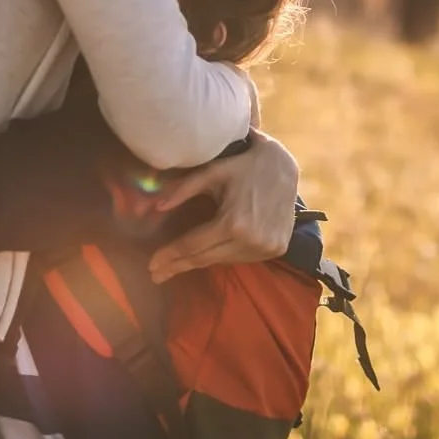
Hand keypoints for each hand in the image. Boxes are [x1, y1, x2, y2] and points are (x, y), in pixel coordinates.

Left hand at [144, 130, 299, 282]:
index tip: (151, 264)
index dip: (170, 254)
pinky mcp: (276, 250)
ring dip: (199, 262)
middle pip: (205, 258)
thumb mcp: (214, 170)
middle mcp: (251, 240)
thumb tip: (156, 206)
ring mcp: (266, 248)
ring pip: (223, 261)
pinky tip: (208, 255)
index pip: (194, 244)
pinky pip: (240, 258)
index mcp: (233, 222)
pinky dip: (223, 256)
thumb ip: (184, 188)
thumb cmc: (245, 164)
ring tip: (177, 266)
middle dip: (178, 266)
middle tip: (156, 274)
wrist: (287, 166)